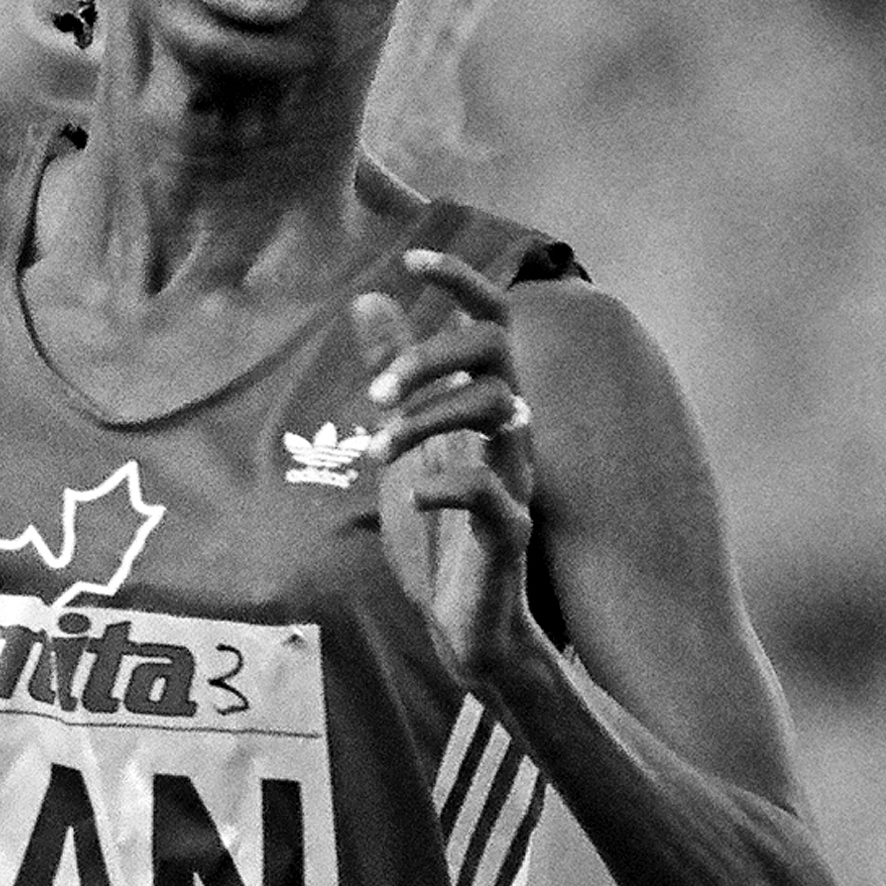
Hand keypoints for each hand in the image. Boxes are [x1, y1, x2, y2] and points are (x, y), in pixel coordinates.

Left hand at [349, 247, 545, 694]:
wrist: (464, 626)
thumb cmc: (438, 533)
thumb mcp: (402, 441)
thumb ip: (392, 375)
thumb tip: (369, 299)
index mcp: (486, 407)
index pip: (490, 322)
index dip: (461, 282)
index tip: (414, 260)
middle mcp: (510, 434)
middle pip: (495, 354)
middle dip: (431, 358)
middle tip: (375, 397)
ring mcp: (516, 481)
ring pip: (498, 412)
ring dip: (427, 420)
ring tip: (377, 451)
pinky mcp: (509, 536)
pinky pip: (490, 494)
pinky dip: (446, 486)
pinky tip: (414, 495)